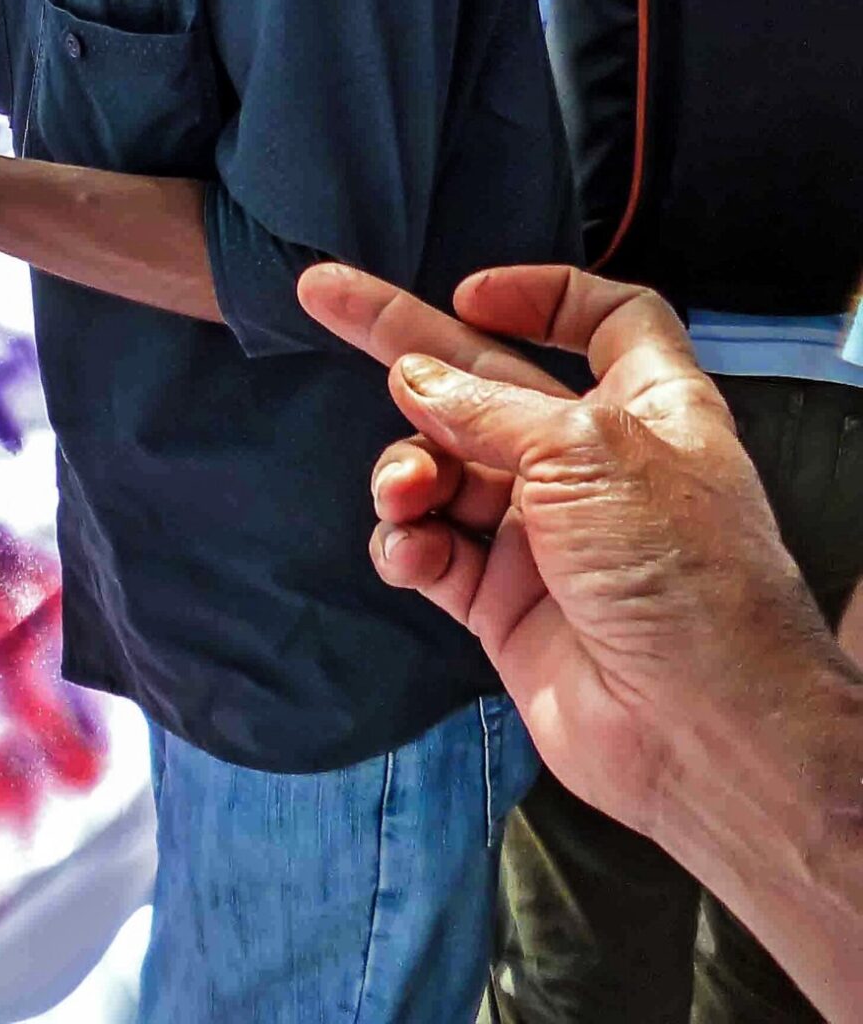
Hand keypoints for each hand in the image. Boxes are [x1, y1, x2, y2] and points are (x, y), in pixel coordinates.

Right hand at [296, 262, 834, 845]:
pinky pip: (428, 551)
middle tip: (322, 296)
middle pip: (482, 384)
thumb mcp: (588, 453)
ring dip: (407, 472)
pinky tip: (411, 553)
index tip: (471, 293)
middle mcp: (591, 465)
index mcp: (644, 411)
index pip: (605, 323)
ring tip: (406, 494)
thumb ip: (485, 406)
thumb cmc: (683, 578)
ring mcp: (542, 535)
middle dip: (401, 344)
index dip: (542, 296)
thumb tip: (413, 377)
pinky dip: (407, 546)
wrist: (701, 729)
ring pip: (440, 471)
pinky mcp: (501, 602)